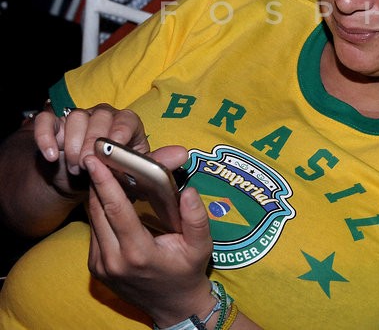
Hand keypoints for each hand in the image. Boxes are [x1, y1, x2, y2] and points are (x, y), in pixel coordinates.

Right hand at [32, 103, 151, 186]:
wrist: (86, 181)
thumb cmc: (117, 175)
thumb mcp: (138, 174)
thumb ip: (157, 164)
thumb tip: (183, 154)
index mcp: (128, 124)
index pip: (127, 119)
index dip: (119, 132)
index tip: (112, 148)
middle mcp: (105, 116)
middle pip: (100, 117)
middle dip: (93, 142)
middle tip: (88, 165)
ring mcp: (80, 118)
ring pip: (76, 117)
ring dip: (73, 143)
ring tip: (77, 167)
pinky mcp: (56, 125)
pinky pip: (47, 121)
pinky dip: (47, 137)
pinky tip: (52, 156)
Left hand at [84, 154, 213, 325]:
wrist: (173, 307)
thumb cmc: (188, 272)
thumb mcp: (201, 247)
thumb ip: (197, 219)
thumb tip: (188, 191)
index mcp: (138, 253)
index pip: (116, 211)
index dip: (105, 183)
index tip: (97, 160)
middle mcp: (113, 260)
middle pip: (97, 211)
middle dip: (97, 181)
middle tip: (99, 155)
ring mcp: (101, 265)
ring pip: (92, 220)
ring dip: (97, 194)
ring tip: (104, 170)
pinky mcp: (95, 267)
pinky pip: (94, 231)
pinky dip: (100, 211)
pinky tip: (109, 196)